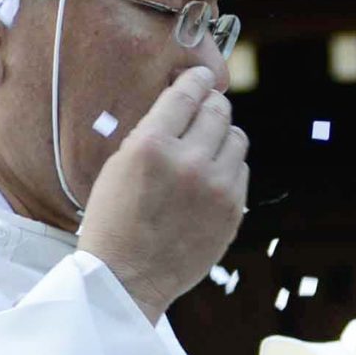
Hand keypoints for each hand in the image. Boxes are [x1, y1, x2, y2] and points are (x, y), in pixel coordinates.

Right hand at [75, 66, 248, 323]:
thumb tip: (183, 102)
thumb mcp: (118, 165)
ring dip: (222, 137)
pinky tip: (208, 180)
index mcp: (152, 146)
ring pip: (237, 138)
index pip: (188, 93)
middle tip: (204, 109)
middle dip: (211, 105)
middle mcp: (189, 162)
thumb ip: (152, 132)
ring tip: (205, 149)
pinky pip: (241, 171)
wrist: (126, 279)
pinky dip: (228, 169)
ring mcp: (216, 188)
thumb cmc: (114, 220)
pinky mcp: (232, 211)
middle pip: (219, 110)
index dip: (197, 79)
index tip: (202, 76)